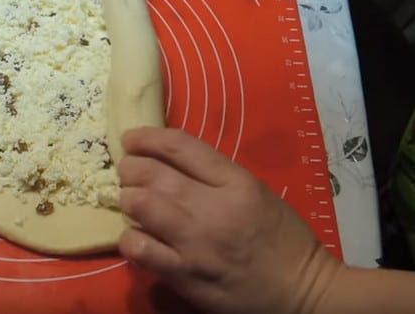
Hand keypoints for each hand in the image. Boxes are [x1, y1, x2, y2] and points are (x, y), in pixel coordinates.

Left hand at [117, 127, 341, 313]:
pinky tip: (136, 236)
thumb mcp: (256, 191)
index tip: (131, 139)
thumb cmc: (282, 239)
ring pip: (141, 206)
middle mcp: (213, 208)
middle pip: (152, 173)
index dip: (147, 137)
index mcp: (236, 182)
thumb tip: (166, 161)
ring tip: (130, 201)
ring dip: (127, 199)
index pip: (179, 146)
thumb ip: (214, 174)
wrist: (302, 292)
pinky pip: (141, 249)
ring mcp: (196, 243)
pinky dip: (130, 238)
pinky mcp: (185, 275)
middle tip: (127, 172)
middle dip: (130, 167)